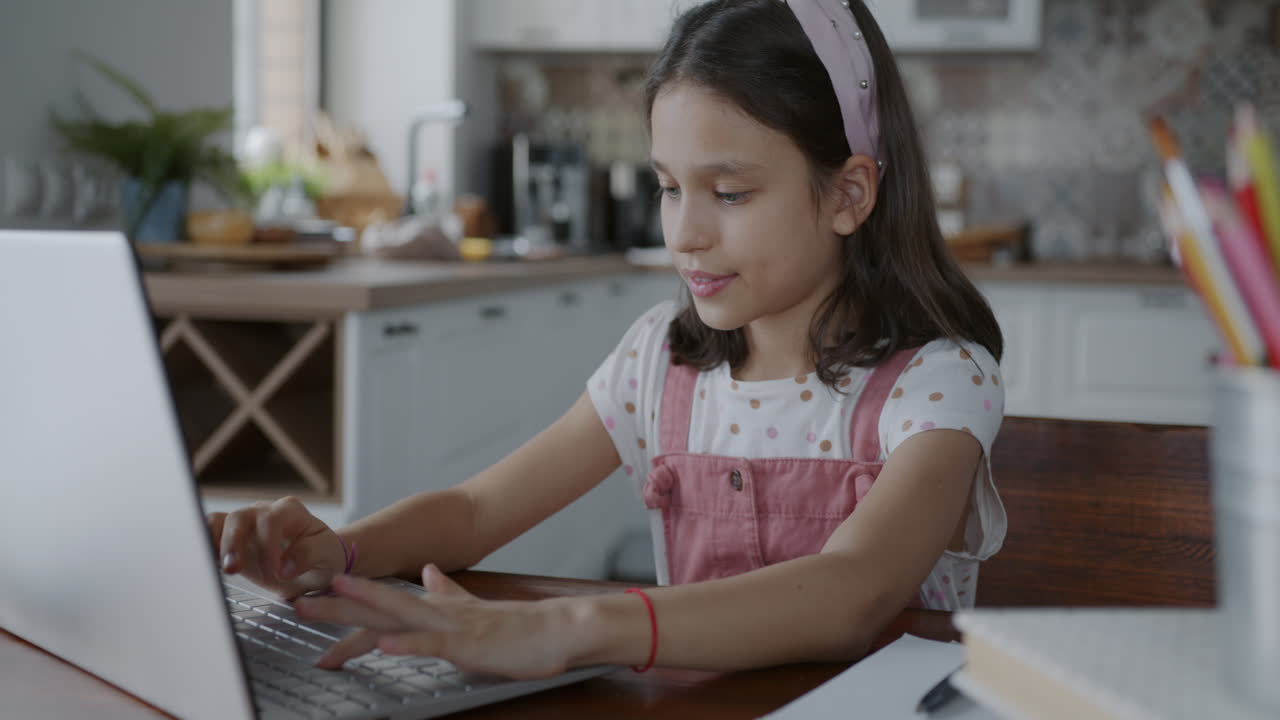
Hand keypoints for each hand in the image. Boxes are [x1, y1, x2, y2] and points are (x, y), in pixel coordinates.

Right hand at [208, 496, 347, 597]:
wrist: (318, 563)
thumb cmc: (324, 556)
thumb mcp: (327, 555)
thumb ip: (308, 555)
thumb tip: (284, 567)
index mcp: (290, 512)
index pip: (271, 521)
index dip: (269, 547)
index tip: (276, 573)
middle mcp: (264, 513)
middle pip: (238, 517)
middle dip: (232, 543)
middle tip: (233, 570)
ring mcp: (246, 526)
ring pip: (217, 523)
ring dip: (212, 545)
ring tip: (215, 568)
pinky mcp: (232, 541)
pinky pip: (209, 538)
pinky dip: (205, 550)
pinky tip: (207, 568)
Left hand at [294, 565, 575, 680]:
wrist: (554, 629)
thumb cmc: (516, 627)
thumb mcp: (473, 609)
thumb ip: (448, 592)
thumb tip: (429, 572)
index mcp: (435, 607)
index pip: (384, 604)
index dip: (348, 602)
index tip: (313, 599)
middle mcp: (436, 612)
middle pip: (378, 605)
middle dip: (336, 604)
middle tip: (296, 602)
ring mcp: (450, 626)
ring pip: (397, 616)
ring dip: (359, 609)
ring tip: (325, 606)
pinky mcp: (467, 643)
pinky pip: (432, 643)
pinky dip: (407, 642)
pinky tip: (385, 645)